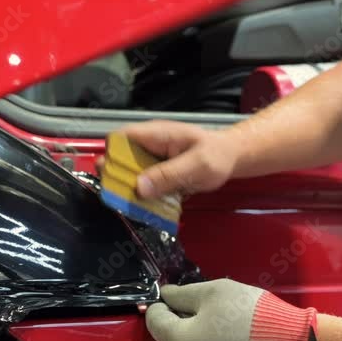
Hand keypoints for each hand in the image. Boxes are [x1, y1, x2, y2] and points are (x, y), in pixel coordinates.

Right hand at [111, 121, 239, 198]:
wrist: (231, 157)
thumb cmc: (217, 155)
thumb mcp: (198, 165)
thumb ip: (169, 175)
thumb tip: (140, 187)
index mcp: (156, 134)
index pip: (120, 137)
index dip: (110, 154)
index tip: (111, 175)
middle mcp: (149, 145)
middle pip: (119, 157)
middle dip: (116, 176)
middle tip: (118, 195)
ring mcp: (152, 159)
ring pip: (129, 172)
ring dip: (128, 188)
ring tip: (131, 204)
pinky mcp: (157, 172)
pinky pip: (142, 182)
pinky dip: (142, 194)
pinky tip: (146, 206)